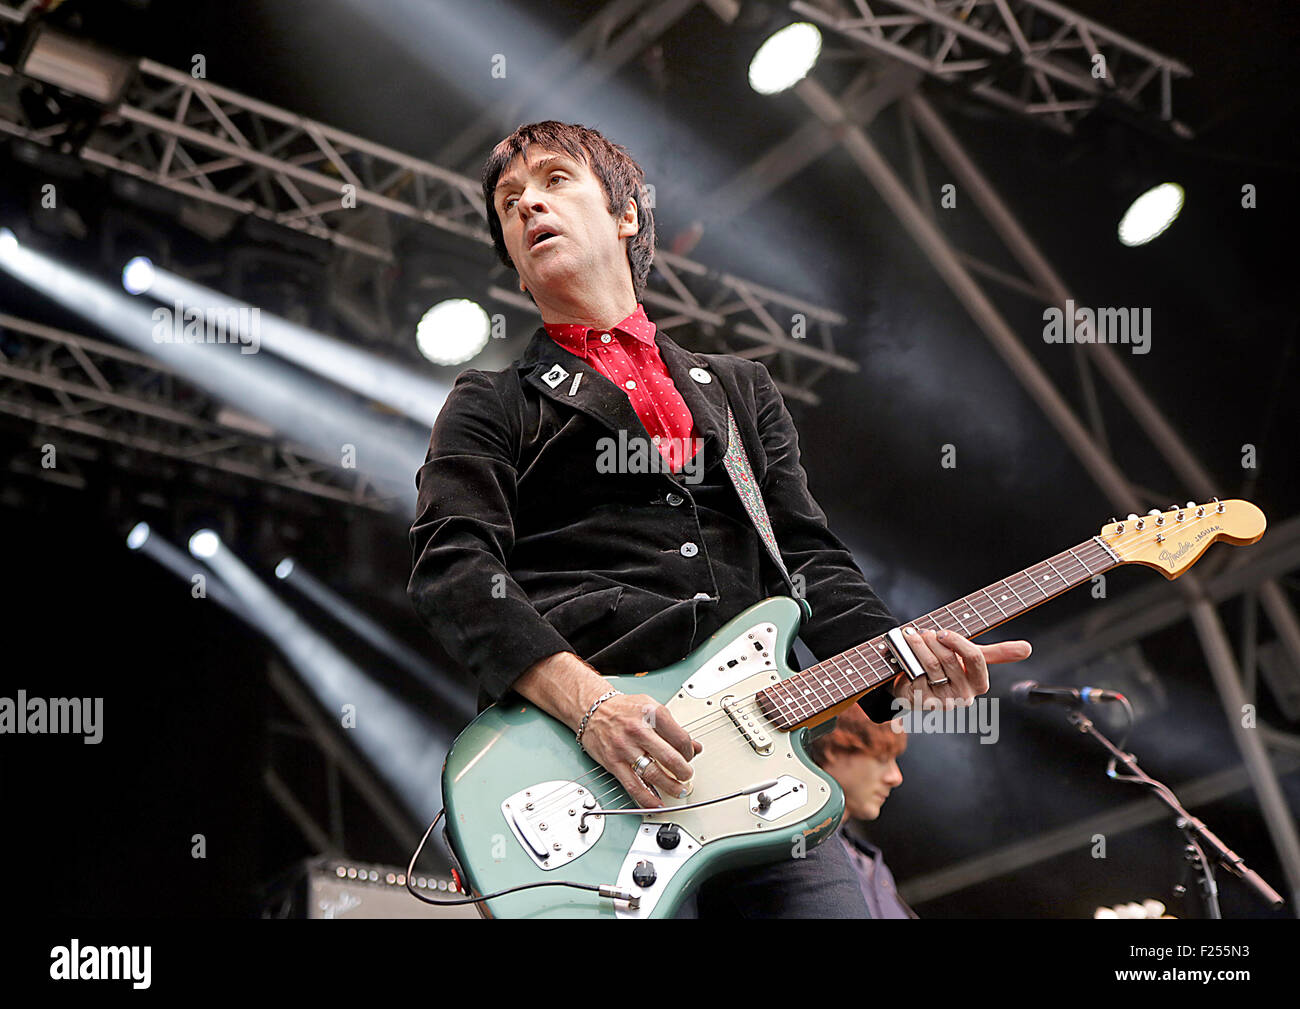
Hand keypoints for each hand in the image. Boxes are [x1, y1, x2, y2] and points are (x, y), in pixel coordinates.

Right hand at [580, 692, 702, 808]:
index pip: (680, 739)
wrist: (592, 709)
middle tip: (687, 777)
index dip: (689, 752)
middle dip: (684, 772)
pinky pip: (633, 785)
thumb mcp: (652, 708)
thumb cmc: (623, 709)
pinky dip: (646, 798)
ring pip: (653, 774)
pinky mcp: (614, 762)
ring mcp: (625, 748)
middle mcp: (638, 730)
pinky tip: (656, 803)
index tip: (689, 757)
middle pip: (670, 758)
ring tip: (679, 791)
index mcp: (652, 714)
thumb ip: (673, 728)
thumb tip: (694, 747)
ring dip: (670, 787)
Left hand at [890, 627, 1030, 708]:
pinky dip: (907, 660)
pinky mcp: (923, 703)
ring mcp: (943, 702)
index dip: (957, 642)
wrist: (915, 685)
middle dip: (933, 641)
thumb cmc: (946, 669)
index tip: (943, 632)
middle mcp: (964, 696)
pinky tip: (904, 654)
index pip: (975, 658)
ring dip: (918, 646)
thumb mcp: (971, 659)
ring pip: (930, 665)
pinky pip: (915, 675)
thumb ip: (999, 654)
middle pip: (949, 660)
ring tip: (911, 635)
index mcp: (979, 684)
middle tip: (924, 632)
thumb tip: (1027, 648)